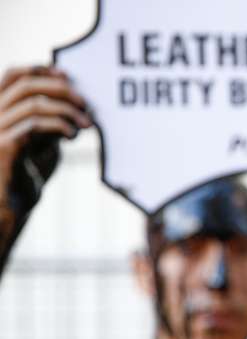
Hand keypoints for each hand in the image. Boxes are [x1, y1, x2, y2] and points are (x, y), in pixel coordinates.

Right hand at [0, 66, 90, 194]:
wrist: (6, 208)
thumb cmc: (23, 177)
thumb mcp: (39, 143)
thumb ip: (49, 122)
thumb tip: (77, 106)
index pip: (13, 75)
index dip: (40, 69)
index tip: (67, 75)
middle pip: (26, 86)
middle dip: (61, 90)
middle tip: (85, 104)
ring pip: (33, 104)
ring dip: (66, 110)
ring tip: (86, 125)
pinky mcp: (4, 146)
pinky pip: (34, 125)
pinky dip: (59, 125)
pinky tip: (72, 135)